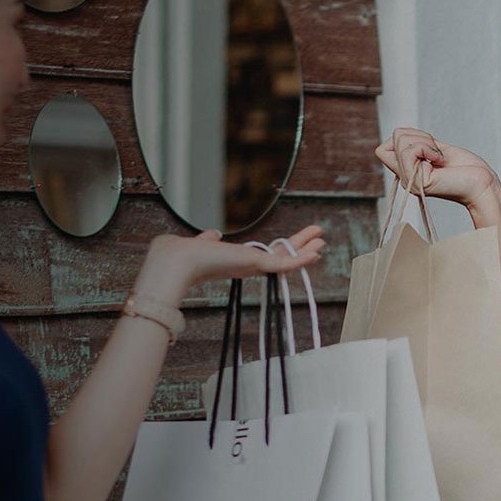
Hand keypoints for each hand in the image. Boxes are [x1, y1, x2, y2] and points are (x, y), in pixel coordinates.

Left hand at [134, 224, 325, 304]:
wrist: (178, 262)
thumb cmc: (184, 253)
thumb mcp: (202, 242)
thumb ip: (209, 239)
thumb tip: (213, 234)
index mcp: (238, 259)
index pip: (267, 254)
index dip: (284, 249)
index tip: (297, 243)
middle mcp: (248, 264)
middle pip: (282, 256)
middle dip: (301, 248)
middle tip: (319, 241)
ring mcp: (252, 266)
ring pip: (287, 260)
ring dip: (306, 251)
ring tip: (322, 243)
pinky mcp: (255, 265)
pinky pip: (284, 263)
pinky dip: (300, 259)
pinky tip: (315, 253)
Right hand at [376, 127, 499, 210]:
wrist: (482, 184)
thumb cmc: (465, 168)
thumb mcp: (435, 150)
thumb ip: (416, 145)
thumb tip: (398, 134)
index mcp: (407, 171)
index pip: (384, 148)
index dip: (405, 138)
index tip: (428, 146)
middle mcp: (405, 178)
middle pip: (393, 139)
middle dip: (418, 136)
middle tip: (436, 152)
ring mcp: (410, 182)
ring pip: (400, 141)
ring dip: (425, 142)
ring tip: (439, 157)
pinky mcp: (418, 182)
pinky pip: (411, 151)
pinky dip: (428, 148)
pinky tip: (440, 160)